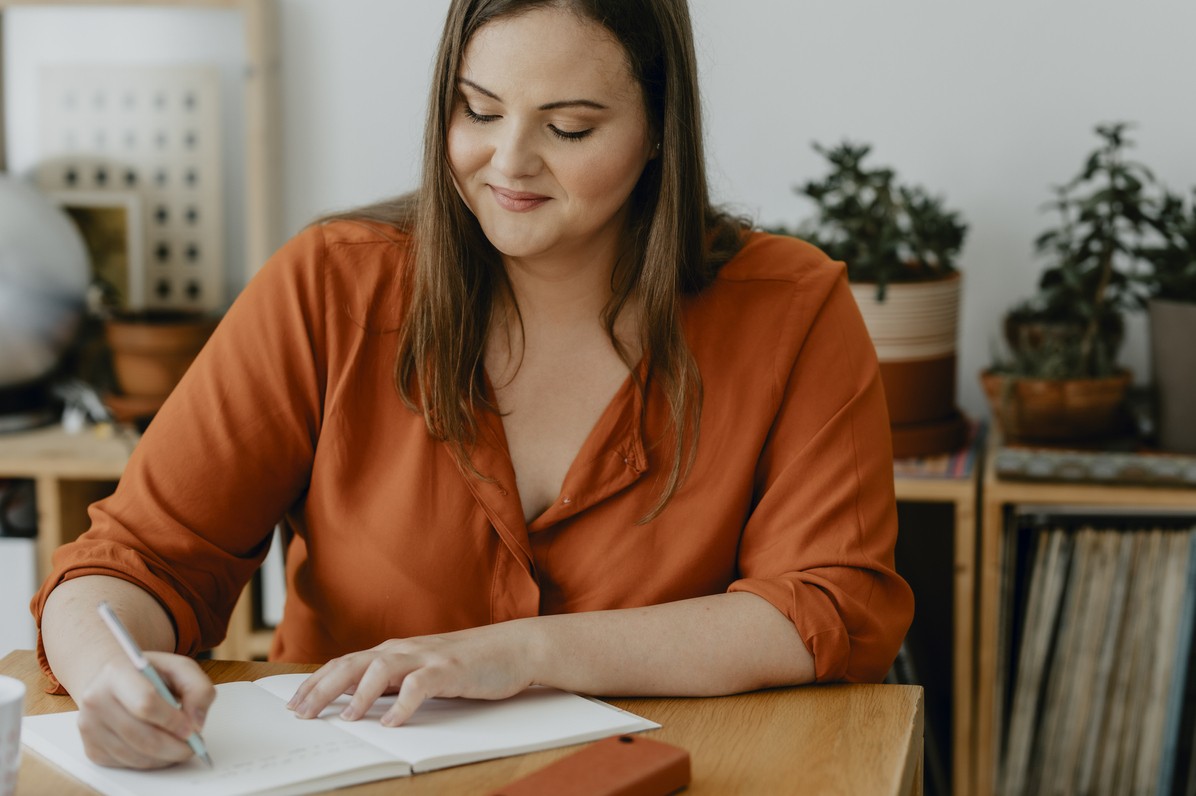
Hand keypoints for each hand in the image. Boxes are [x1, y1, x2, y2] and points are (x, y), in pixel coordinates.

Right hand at [76, 651, 215, 768]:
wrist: (114, 681)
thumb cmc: (149, 674)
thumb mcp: (180, 668)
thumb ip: (198, 688)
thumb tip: (196, 722)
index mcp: (117, 672)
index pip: (145, 703)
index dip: (172, 720)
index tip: (192, 729)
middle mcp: (96, 699)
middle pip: (141, 736)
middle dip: (174, 746)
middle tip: (193, 745)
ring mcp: (90, 726)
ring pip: (135, 755)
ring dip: (164, 757)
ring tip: (180, 746)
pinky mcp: (92, 748)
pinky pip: (126, 764)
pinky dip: (150, 762)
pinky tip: (160, 748)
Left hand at [287, 622, 538, 727]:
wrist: (515, 647)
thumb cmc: (470, 662)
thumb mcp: (424, 670)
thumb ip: (396, 681)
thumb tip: (362, 701)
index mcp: (395, 651)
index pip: (346, 663)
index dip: (317, 682)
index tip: (295, 703)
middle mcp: (404, 650)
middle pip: (353, 664)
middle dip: (323, 688)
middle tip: (301, 712)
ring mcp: (427, 657)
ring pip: (381, 669)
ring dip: (359, 695)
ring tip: (346, 719)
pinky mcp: (450, 669)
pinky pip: (420, 685)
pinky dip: (404, 704)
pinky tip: (392, 723)